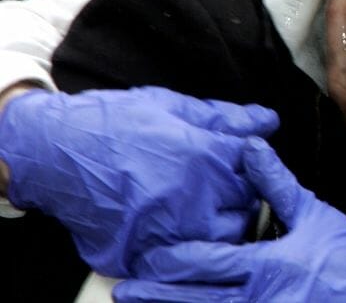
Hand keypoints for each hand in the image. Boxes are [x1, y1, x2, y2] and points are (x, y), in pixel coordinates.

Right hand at [0, 86, 279, 276]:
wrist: (54, 151)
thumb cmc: (113, 123)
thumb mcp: (173, 106)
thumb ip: (226, 118)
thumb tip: (269, 121)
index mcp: (204, 156)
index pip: (256, 172)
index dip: (254, 169)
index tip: (243, 167)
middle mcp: (190, 197)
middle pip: (245, 209)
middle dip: (242, 199)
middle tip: (227, 191)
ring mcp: (166, 229)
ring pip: (221, 240)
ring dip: (221, 227)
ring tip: (205, 211)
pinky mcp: (141, 252)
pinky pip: (182, 261)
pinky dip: (187, 250)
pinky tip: (179, 231)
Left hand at [113, 138, 345, 302]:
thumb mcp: (317, 217)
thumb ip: (278, 185)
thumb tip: (251, 149)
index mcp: (265, 266)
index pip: (206, 262)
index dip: (173, 259)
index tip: (148, 255)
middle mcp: (257, 298)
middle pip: (195, 298)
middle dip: (157, 293)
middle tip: (125, 289)